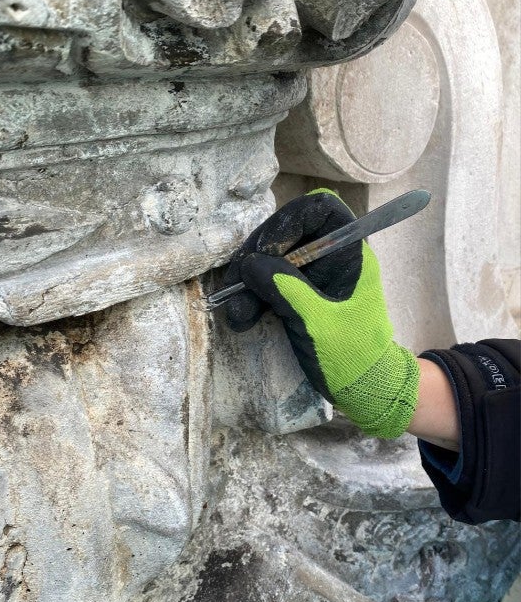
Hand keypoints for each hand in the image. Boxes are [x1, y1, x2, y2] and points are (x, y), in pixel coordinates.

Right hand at [221, 188, 418, 437]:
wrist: (365, 391)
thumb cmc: (354, 357)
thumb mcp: (319, 324)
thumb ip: (287, 290)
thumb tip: (251, 264)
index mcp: (350, 254)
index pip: (320, 209)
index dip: (288, 220)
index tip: (266, 250)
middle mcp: (329, 257)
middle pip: (286, 232)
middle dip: (257, 256)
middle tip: (237, 283)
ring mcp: (311, 276)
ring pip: (271, 258)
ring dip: (248, 280)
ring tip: (237, 313)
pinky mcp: (297, 295)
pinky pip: (268, 282)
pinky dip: (251, 295)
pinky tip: (241, 316)